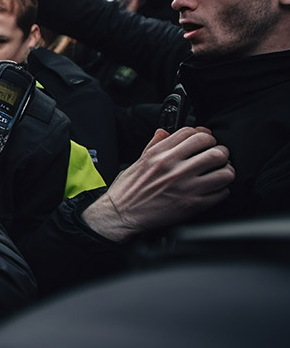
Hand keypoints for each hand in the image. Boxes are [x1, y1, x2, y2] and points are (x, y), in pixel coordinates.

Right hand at [81, 127, 234, 241]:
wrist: (121, 215)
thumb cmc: (127, 191)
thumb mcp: (136, 161)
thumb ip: (153, 145)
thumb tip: (164, 132)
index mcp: (159, 155)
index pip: (192, 133)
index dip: (203, 134)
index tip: (205, 140)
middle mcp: (174, 167)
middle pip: (214, 150)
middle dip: (220, 151)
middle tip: (218, 155)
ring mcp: (185, 186)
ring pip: (224, 171)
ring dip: (225, 170)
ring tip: (220, 172)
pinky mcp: (193, 204)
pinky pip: (221, 193)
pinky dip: (221, 190)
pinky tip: (214, 189)